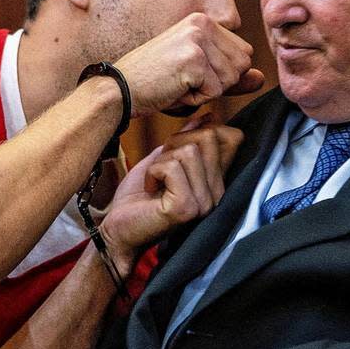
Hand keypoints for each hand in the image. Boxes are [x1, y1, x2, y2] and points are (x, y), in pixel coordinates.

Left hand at [99, 115, 241, 264]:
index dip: (203, 130)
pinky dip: (153, 173)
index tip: (176, 150)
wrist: (118, 231)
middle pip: (208, 137)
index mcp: (217, 181)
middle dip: (175, 143)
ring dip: (161, 162)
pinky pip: (171, 167)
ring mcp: (204, 203)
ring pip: (188, 151)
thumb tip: (206, 117)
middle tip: (160, 169)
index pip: (231, 137)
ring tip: (155, 182)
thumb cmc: (138, 199)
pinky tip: (151, 191)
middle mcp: (217, 193)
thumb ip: (186, 140)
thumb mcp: (163, 160)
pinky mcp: (186, 207)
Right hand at [114, 13, 264, 115]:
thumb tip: (261, 78)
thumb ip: (230, 76)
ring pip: (230, 80)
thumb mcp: (197, 75)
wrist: (120, 89)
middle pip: (241, 66)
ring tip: (178, 83)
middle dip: (217, 83)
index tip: (190, 72)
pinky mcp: (193, 60)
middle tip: (183, 79)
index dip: (221, 73)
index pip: (243, 54)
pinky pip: (215, 91)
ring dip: (206, 92)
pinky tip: (174, 89)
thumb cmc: (155, 82)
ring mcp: (197, 40)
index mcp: (203, 21)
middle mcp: (202, 24)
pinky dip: (196, 99)